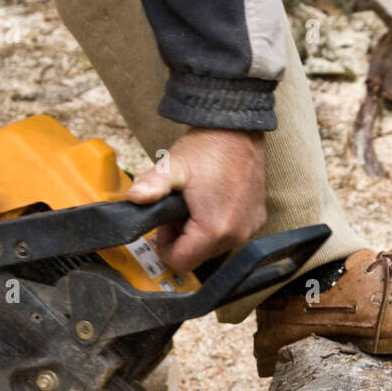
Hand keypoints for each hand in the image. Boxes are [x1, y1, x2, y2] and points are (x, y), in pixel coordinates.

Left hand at [126, 128, 266, 272]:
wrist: (239, 129)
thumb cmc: (208, 147)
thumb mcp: (173, 166)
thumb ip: (153, 185)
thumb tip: (134, 198)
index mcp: (214, 229)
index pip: (181, 262)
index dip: (166, 246)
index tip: (166, 223)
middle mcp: (236, 235)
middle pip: (197, 258)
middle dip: (183, 239)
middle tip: (179, 210)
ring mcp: (249, 229)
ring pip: (213, 249)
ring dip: (200, 234)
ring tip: (195, 204)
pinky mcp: (257, 221)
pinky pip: (230, 237)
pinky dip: (218, 227)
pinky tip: (213, 202)